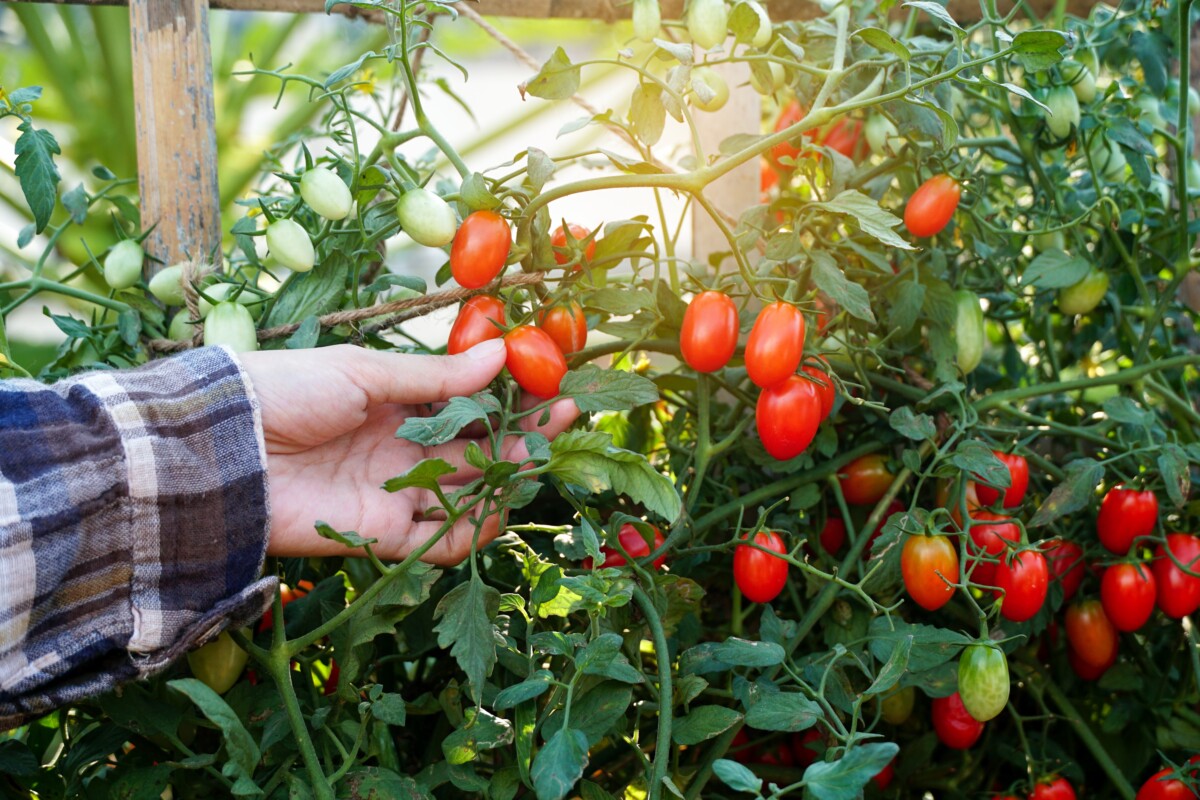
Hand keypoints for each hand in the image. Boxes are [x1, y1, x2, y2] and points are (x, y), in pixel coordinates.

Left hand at [238, 340, 577, 563]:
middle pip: (477, 448)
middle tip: (563, 415)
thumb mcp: (363, 371)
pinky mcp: (379, 537)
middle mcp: (401, 450)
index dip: (510, 395)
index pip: (467, 403)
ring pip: (467, 494)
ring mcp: (393, 495)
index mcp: (395, 405)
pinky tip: (498, 507)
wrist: (223, 448)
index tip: (552, 382)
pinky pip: (438, 541)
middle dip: (522, 433)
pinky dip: (471, 531)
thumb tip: (503, 352)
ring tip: (536, 455)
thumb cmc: (286, 391)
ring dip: (506, 478)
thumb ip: (435, 375)